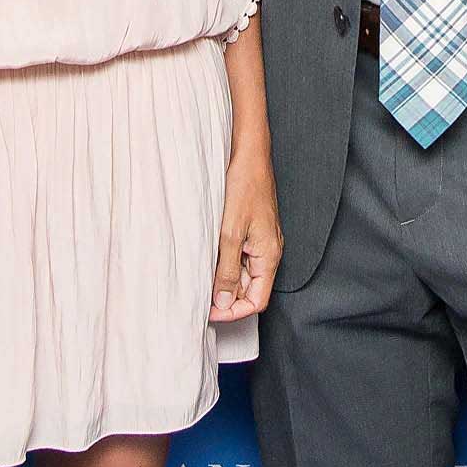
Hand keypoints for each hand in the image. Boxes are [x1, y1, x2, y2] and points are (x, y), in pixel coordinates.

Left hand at [211, 144, 280, 323]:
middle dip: (225, 296)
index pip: (257, 300)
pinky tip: (205, 257)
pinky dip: (221, 262)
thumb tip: (223, 303)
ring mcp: (259, 240)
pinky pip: (237, 256)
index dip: (233, 311)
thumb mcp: (230, 234)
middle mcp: (267, 251)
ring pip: (241, 273)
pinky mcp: (250, 229)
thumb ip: (227, 271)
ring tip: (198, 276)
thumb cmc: (244, 187)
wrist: (248, 154)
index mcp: (269, 256)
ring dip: (221, 279)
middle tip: (198, 296)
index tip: (209, 311)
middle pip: (249, 289)